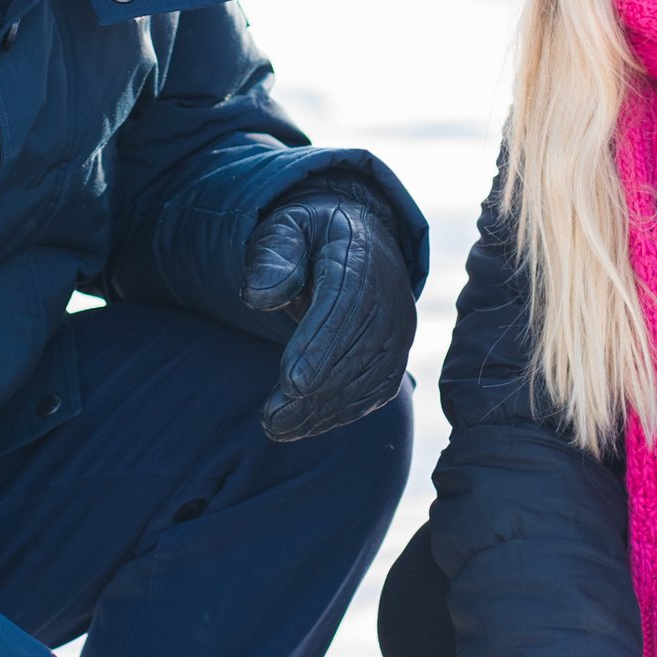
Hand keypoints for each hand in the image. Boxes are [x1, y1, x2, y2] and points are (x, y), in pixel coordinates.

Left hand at [244, 189, 417, 443]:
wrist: (357, 241)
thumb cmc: (308, 238)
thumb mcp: (284, 229)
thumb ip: (272, 256)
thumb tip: (258, 296)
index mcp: (360, 258)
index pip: (346, 306)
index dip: (321, 347)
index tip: (290, 383)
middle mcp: (390, 296)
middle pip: (358, 350)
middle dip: (316, 391)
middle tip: (271, 419)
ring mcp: (398, 329)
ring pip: (368, 379)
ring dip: (324, 410)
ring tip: (278, 428)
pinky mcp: (395, 355)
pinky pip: (375, 391)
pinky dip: (341, 413)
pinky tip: (305, 426)